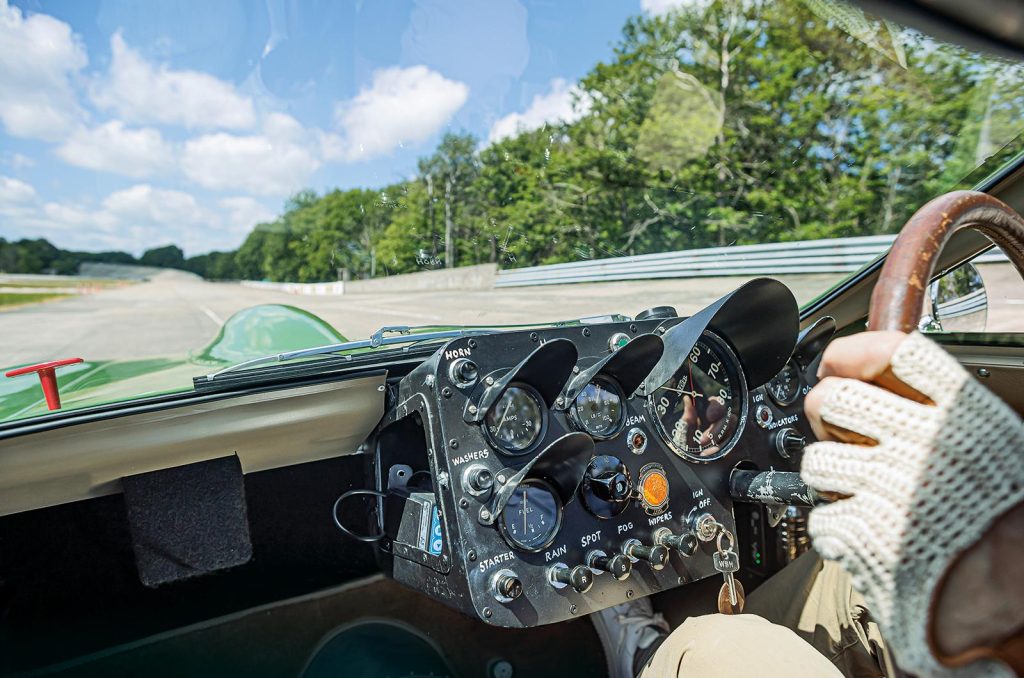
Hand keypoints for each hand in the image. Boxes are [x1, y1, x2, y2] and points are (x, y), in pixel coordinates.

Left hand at [802, 331, 1023, 675]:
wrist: (1008, 599)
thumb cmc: (1003, 524)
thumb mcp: (991, 446)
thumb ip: (939, 413)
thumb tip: (874, 379)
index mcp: (964, 414)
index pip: (892, 352)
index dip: (853, 353)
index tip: (839, 362)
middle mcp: (923, 444)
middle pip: (833, 399)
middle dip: (828, 417)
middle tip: (843, 434)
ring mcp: (888, 487)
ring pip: (817, 458)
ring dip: (832, 477)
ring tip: (864, 493)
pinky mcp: (862, 531)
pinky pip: (824, 516)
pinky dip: (840, 530)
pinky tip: (871, 534)